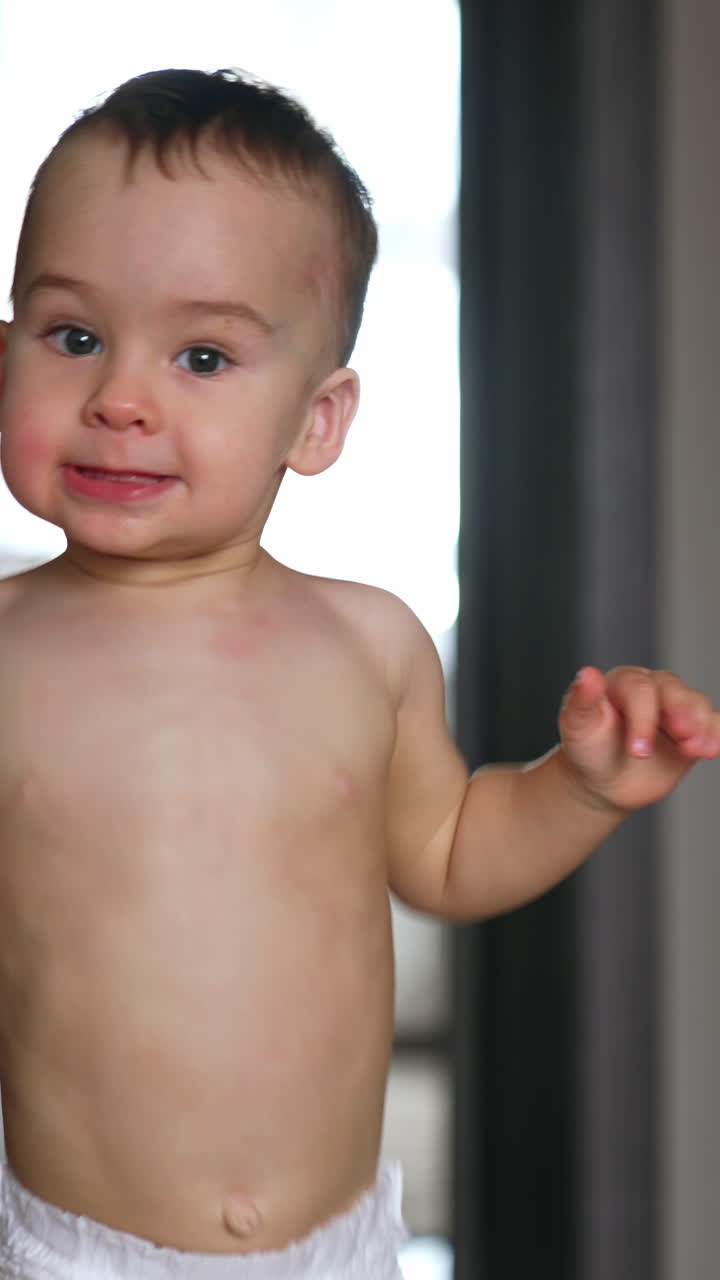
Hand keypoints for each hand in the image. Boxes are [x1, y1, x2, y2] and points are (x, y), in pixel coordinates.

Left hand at [558, 665, 719, 811]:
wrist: (605, 780)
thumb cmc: (588, 749)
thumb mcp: (578, 728)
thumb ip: (582, 701)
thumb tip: (587, 674)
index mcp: (622, 682)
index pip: (640, 691)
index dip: (643, 718)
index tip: (638, 752)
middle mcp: (653, 688)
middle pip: (675, 691)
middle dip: (682, 714)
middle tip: (683, 737)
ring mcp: (675, 707)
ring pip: (697, 705)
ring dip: (701, 726)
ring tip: (698, 750)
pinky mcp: (694, 728)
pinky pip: (713, 724)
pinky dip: (716, 734)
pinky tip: (713, 748)